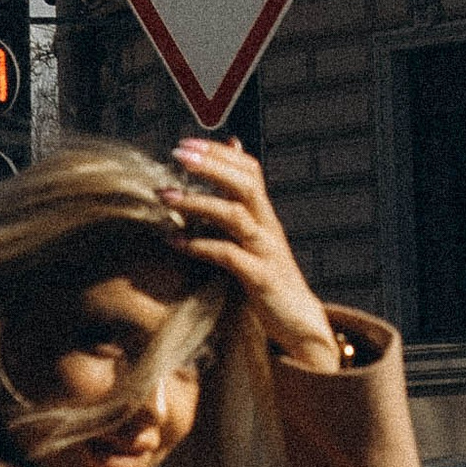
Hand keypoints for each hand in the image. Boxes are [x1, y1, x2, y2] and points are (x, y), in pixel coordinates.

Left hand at [161, 139, 341, 372]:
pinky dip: (200, 245)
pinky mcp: (260, 278)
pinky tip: (174, 241)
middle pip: (245, 182)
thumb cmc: (269, 278)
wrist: (300, 323)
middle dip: (211, 165)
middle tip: (177, 154)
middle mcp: (268, 227)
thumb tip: (227, 181)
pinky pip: (229, 255)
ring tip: (165, 196)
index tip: (185, 143)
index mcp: (265, 215)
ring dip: (198, 202)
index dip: (220, 152)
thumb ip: (240, 209)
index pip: (249, 169)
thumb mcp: (256, 239)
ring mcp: (266, 252)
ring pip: (236, 215)